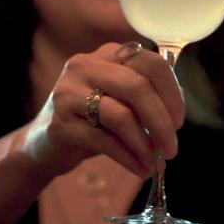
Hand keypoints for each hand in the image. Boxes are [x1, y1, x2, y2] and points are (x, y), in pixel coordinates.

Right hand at [21, 42, 184, 178]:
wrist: (44, 144)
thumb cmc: (93, 120)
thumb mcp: (120, 99)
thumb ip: (147, 96)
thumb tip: (176, 114)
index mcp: (107, 55)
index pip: (150, 62)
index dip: (172, 93)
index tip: (179, 120)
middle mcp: (85, 67)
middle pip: (137, 87)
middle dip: (162, 121)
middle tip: (171, 147)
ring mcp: (69, 94)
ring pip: (121, 115)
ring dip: (145, 144)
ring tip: (154, 161)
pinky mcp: (61, 124)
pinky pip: (105, 141)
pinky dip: (129, 157)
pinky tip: (139, 168)